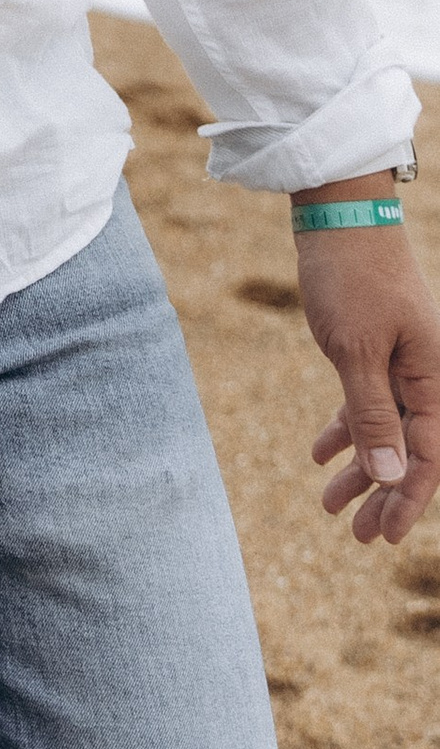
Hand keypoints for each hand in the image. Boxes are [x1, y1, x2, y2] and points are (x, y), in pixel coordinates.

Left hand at [298, 216, 439, 546]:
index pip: (429, 455)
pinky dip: (346, 427)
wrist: (339, 212)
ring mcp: (401, 361)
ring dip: (361, 467)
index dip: (407, 500)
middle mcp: (426, 374)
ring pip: (386, 428)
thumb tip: (394, 473)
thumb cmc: (351, 277)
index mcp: (434, 377)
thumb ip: (374, 413)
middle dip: (384, 495)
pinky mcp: (375, 347)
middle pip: (411, 449)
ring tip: (328, 506)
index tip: (382, 537)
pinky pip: (367, 400)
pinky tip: (320, 454)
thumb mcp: (356, 350)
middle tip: (355, 535)